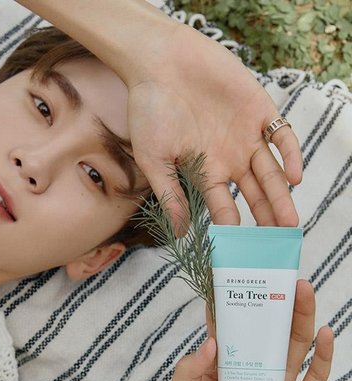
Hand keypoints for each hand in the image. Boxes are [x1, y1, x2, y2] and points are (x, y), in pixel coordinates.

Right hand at [126, 23, 302, 233]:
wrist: (159, 62)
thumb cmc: (149, 111)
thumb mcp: (154, 160)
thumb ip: (170, 195)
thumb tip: (180, 234)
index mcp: (204, 172)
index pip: (223, 209)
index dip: (231, 231)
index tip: (239, 254)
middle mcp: (228, 159)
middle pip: (254, 194)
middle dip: (265, 218)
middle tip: (276, 242)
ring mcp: (245, 136)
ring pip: (271, 172)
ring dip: (281, 196)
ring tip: (289, 222)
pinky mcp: (259, 110)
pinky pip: (280, 137)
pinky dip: (289, 155)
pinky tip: (294, 176)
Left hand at [162, 280, 333, 380]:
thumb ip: (186, 374)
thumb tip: (211, 342)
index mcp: (222, 368)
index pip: (230, 328)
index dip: (233, 302)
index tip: (238, 272)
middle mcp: (252, 371)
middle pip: (267, 329)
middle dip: (274, 301)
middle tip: (280, 274)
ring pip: (294, 346)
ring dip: (301, 318)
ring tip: (303, 290)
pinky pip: (314, 379)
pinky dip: (323, 356)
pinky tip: (326, 334)